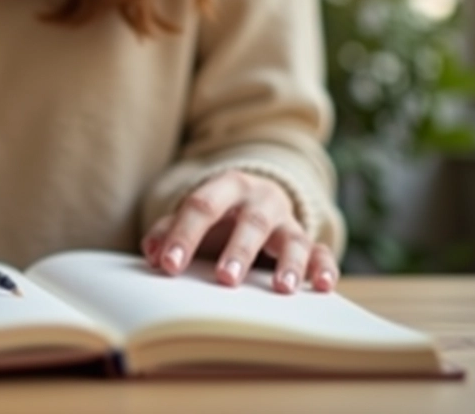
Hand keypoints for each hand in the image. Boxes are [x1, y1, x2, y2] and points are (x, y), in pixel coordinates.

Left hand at [140, 171, 337, 293]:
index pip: (202, 206)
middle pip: (251, 222)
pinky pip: (321, 252)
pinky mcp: (308, 240)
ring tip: (281, 288)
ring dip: (289, 263)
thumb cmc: (218, 213)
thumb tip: (151, 252)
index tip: (169, 265)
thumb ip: (169, 230)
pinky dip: (323, 269)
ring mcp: (287, 220)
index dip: (184, 235)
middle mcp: (260, 199)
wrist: (257, 198)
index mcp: (226, 186)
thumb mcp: (194, 214)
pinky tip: (320, 286)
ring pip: (292, 238)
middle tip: (225, 279)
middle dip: (238, 251)